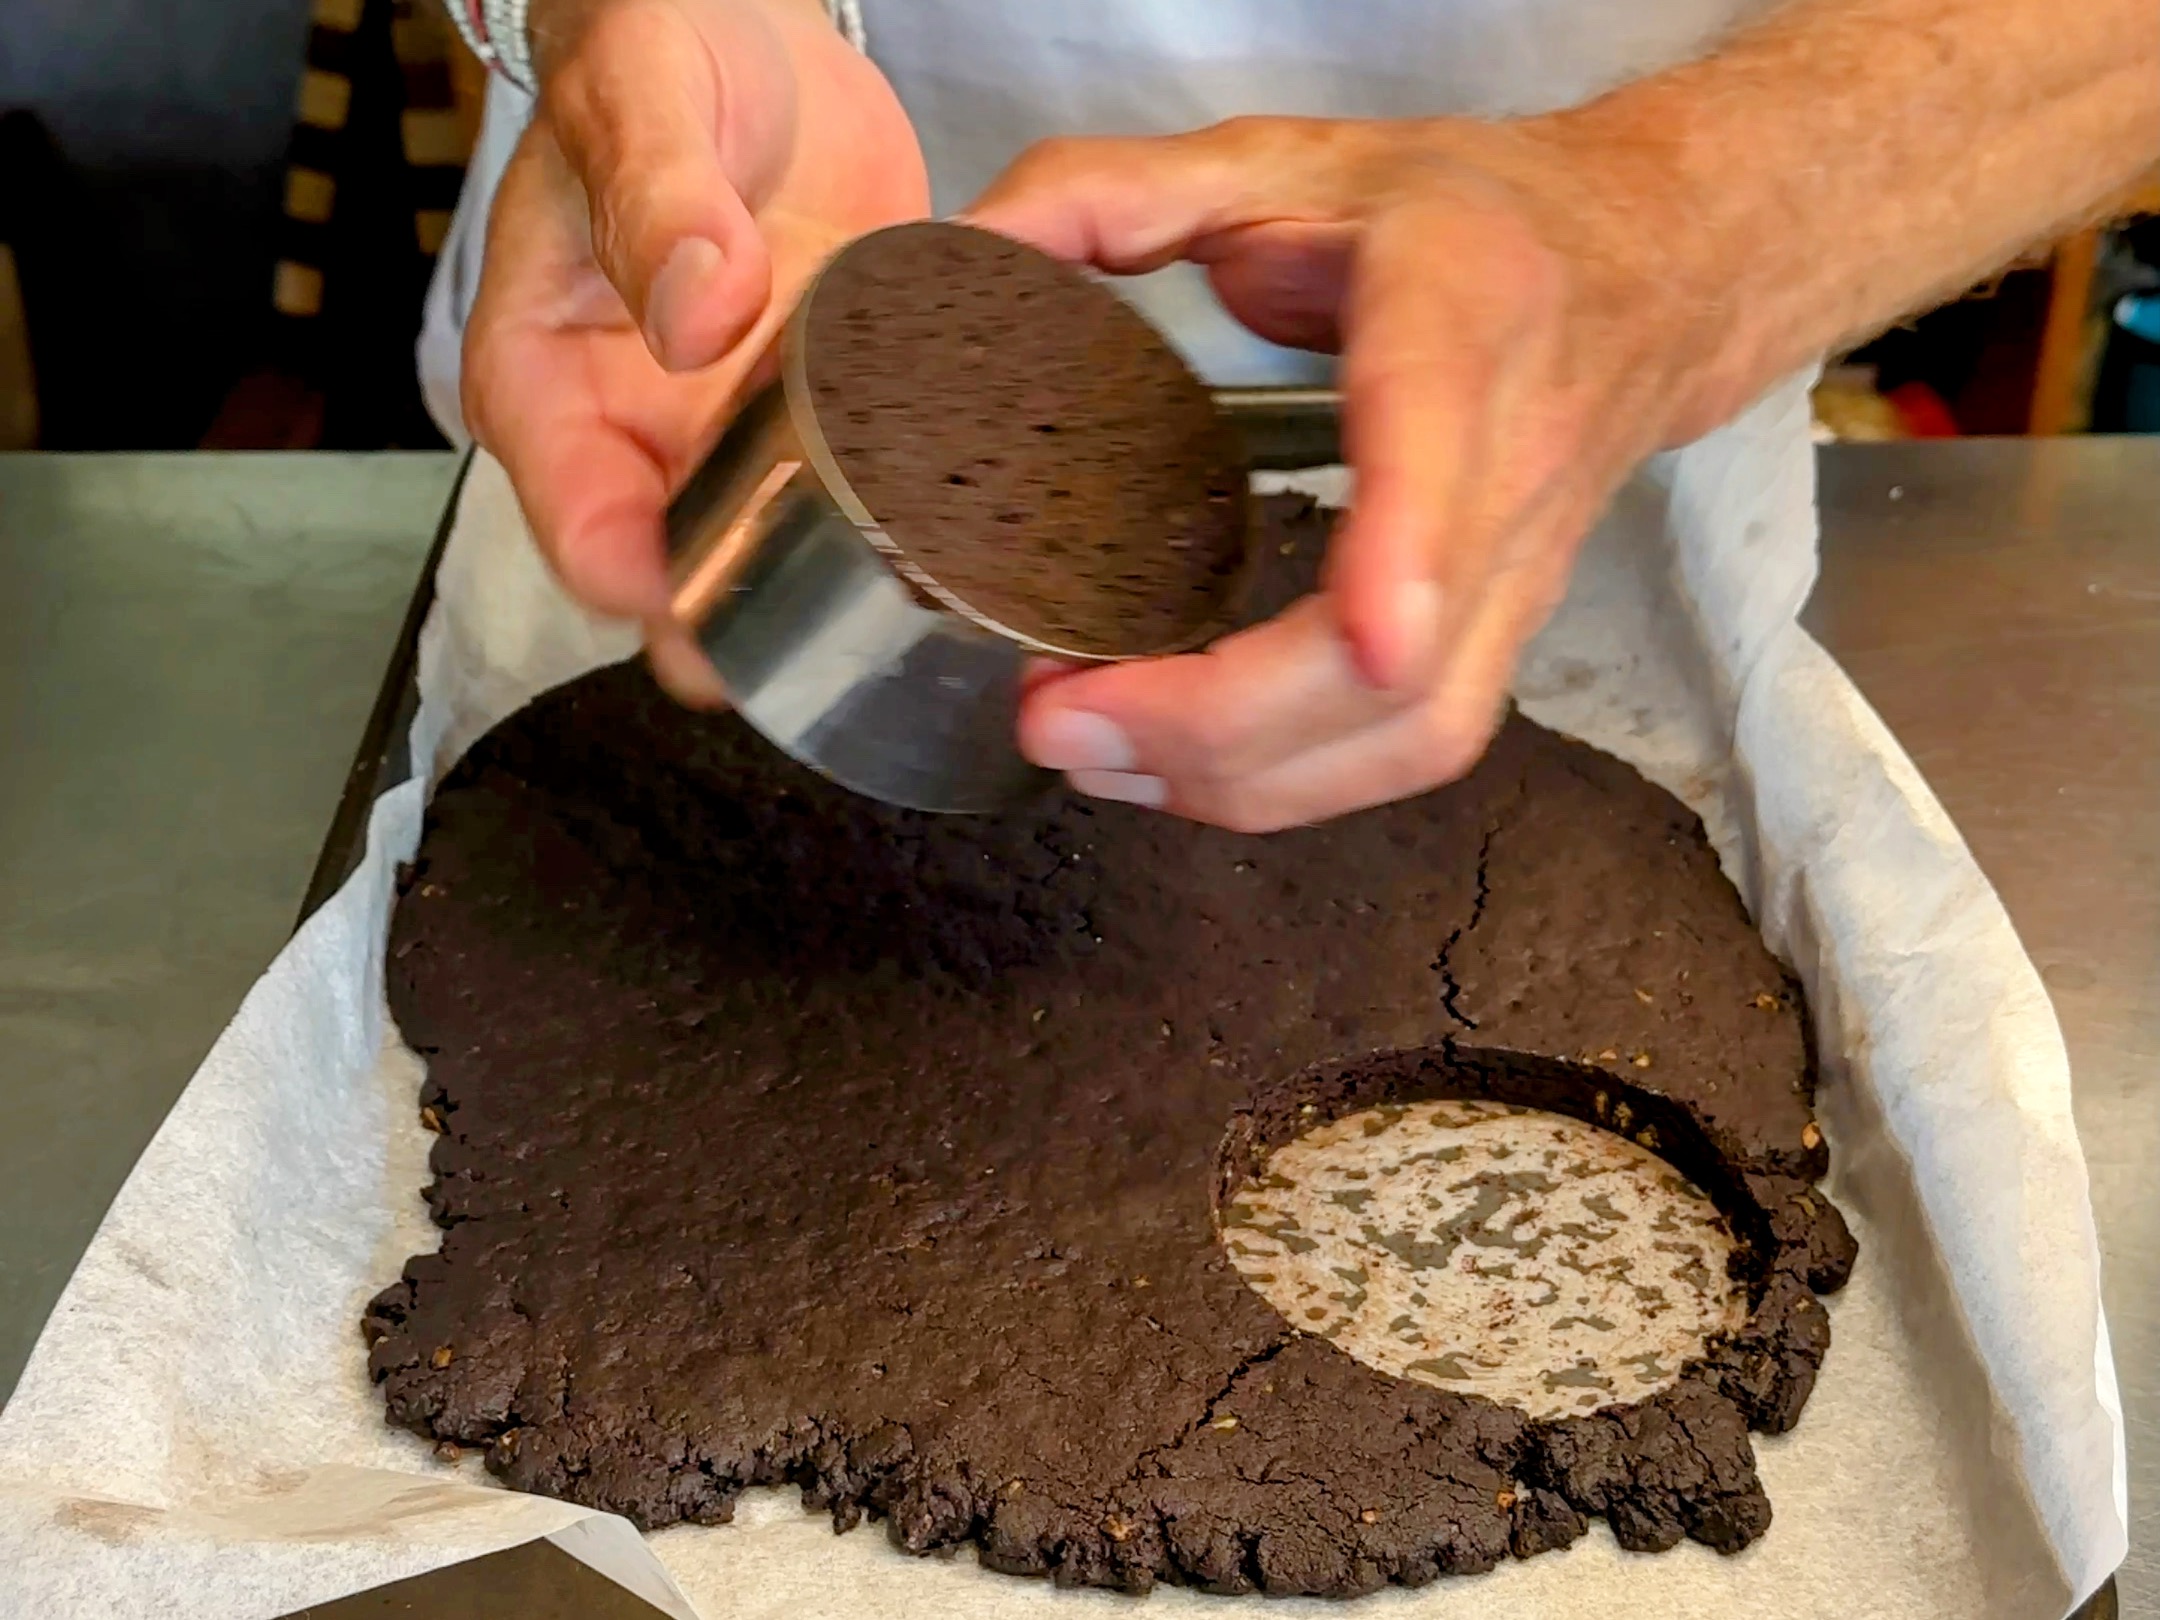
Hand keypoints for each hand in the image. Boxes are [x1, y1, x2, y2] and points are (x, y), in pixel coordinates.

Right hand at [463, 0, 927, 700]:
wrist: (737, 27)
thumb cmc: (650, 50)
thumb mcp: (640, 98)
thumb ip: (656, 199)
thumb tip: (693, 315)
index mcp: (549, 382)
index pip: (586, 531)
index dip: (657, 591)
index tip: (733, 608)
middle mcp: (637, 430)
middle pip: (689, 574)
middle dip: (764, 618)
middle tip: (853, 630)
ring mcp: (732, 429)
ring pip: (783, 548)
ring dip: (843, 578)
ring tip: (925, 593)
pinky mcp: (819, 409)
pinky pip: (859, 483)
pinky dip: (902, 508)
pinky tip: (965, 519)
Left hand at [969, 116, 1757, 830]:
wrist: (1646, 269)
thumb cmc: (1458, 212)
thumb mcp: (1285, 156)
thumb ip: (1115, 191)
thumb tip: (968, 261)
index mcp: (1463, 310)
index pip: (1446, 436)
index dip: (1411, 549)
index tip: (1370, 637)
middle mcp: (1510, 463)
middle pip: (1408, 656)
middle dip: (1225, 721)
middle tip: (1057, 717)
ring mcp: (1519, 572)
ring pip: (1417, 734)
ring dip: (1244, 783)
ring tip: (1090, 758)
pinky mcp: (1502, 636)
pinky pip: (1409, 751)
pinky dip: (1286, 788)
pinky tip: (1170, 772)